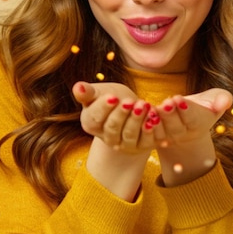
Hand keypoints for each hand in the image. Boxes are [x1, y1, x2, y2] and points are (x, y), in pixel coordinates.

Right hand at [72, 81, 155, 200]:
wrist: (130, 108)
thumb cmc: (111, 97)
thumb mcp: (98, 92)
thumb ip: (88, 92)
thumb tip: (78, 87)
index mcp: (91, 124)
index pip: (95, 118)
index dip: (104, 108)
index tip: (113, 97)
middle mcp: (106, 138)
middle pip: (112, 128)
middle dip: (122, 114)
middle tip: (131, 101)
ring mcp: (124, 145)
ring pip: (129, 135)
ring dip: (137, 120)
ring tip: (144, 104)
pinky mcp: (141, 146)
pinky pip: (146, 140)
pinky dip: (151, 128)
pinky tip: (154, 115)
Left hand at [149, 88, 232, 185]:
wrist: (188, 117)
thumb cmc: (205, 104)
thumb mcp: (217, 99)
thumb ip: (222, 99)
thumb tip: (224, 102)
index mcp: (199, 125)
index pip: (192, 118)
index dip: (185, 109)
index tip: (178, 98)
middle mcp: (183, 135)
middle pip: (175, 126)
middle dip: (169, 114)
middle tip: (164, 102)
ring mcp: (168, 138)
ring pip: (160, 131)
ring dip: (154, 120)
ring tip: (150, 108)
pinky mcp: (154, 137)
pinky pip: (148, 134)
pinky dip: (143, 124)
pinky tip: (139, 113)